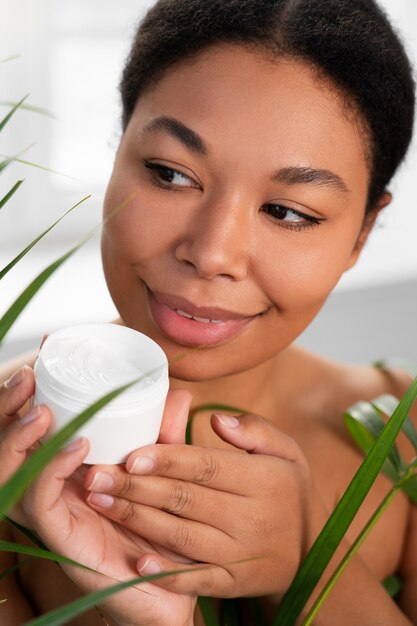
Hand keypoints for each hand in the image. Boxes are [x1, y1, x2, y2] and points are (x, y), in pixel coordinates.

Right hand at [20, 388, 195, 625]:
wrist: (169, 589)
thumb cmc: (160, 528)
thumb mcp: (163, 473)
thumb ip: (166, 437)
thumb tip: (179, 394)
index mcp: (66, 467)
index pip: (32, 423)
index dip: (28, 389)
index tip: (45, 348)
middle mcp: (50, 486)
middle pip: (8, 443)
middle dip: (9, 406)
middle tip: (30, 374)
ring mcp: (51, 512)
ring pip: (9, 472)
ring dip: (17, 436)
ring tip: (41, 410)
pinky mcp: (60, 536)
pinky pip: (41, 502)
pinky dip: (53, 469)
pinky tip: (77, 447)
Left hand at [84, 412, 321, 598]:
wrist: (314, 553)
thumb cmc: (290, 492)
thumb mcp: (287, 451)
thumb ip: (254, 430)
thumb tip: (216, 420)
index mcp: (262, 479)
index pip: (206, 467)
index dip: (168, 460)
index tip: (132, 454)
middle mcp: (251, 517)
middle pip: (186, 499)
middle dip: (138, 487)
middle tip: (98, 477)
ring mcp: (241, 554)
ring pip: (183, 536)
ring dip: (139, 520)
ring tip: (102, 503)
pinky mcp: (234, 582)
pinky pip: (198, 580)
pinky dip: (168, 574)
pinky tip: (138, 563)